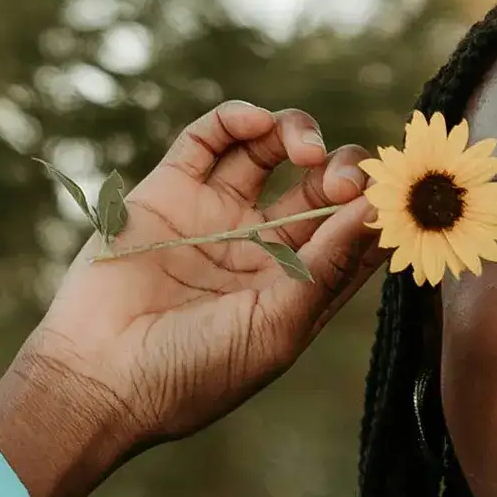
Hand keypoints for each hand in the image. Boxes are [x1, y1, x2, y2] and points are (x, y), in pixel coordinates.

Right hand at [0, 100, 386, 496]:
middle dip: (342, 171)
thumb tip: (376, 211)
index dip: (378, 209)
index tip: (396, 194)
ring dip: (298, 133)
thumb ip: (328, 265)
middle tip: (341, 179)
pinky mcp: (168, 191)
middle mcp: (260, 249)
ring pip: (269, 150)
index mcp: (296, 289)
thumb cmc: (195, 371)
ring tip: (304, 150)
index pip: (354, 235)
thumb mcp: (278, 325)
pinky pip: (210, 139)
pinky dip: (238, 120)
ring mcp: (214, 216)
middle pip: (318, 187)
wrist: (101, 377)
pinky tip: (257, 125)